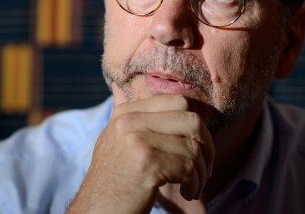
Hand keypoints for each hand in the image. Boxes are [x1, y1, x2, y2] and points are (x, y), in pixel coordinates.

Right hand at [67, 95, 214, 213]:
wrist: (96, 211)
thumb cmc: (113, 181)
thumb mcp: (118, 141)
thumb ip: (140, 121)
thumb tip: (164, 104)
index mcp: (127, 113)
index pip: (178, 102)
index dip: (196, 126)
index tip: (198, 148)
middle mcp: (130, 122)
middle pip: (192, 121)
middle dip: (207, 147)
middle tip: (204, 169)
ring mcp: (138, 140)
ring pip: (193, 148)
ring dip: (200, 172)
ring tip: (193, 186)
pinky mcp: (147, 163)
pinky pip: (188, 168)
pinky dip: (195, 185)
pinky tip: (187, 193)